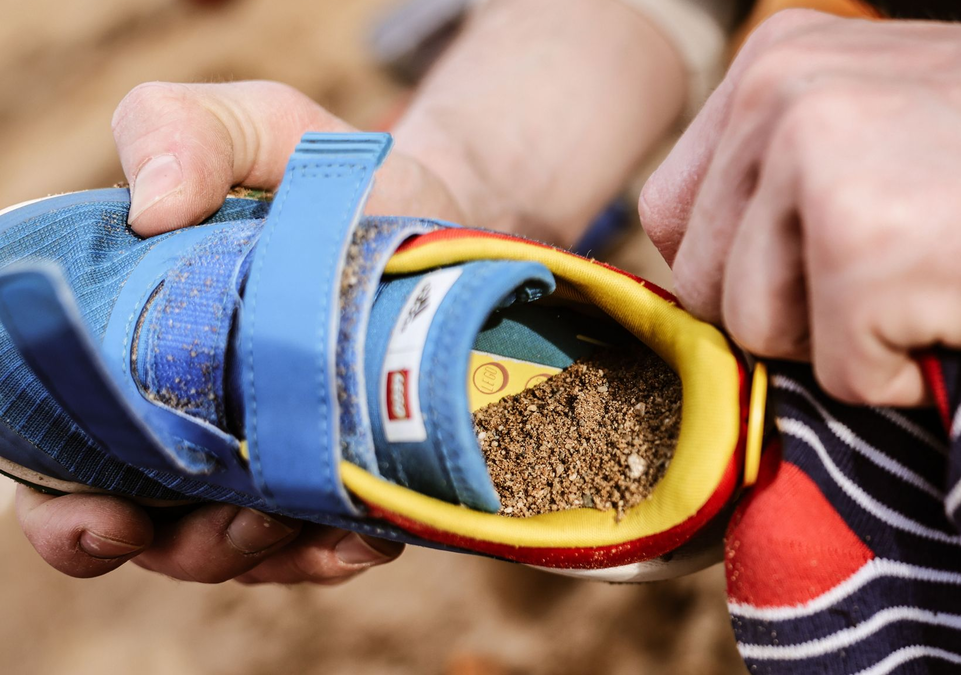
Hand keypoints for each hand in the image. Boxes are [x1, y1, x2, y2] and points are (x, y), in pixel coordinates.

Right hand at [15, 80, 444, 582]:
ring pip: (235, 552)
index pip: (59, 458)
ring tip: (299, 519)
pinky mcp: (334, 477)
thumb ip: (181, 132)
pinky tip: (365, 533)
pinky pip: (321, 545)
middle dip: (176, 546)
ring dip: (259, 553)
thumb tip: (151, 205)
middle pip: (146, 532)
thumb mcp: (250, 126)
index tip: (100, 513)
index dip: (62, 510)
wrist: (434, 206)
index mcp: (126, 354)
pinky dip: (335, 550)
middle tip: (229, 524)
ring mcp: (262, 460)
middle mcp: (183, 422)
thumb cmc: (320, 171)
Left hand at [639, 8, 960, 404]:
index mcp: (769, 64)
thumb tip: (703, 282)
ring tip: (936, 283)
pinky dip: (905, 377)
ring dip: (845, 343)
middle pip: (706, 286)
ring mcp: (815, 171)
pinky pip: (838, 380)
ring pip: (756, 336)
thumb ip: (778, 176)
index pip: (675, 218)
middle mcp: (775, 101)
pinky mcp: (864, 253)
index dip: (740, 272)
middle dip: (790, 315)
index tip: (819, 273)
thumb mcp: (877, 117)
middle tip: (899, 276)